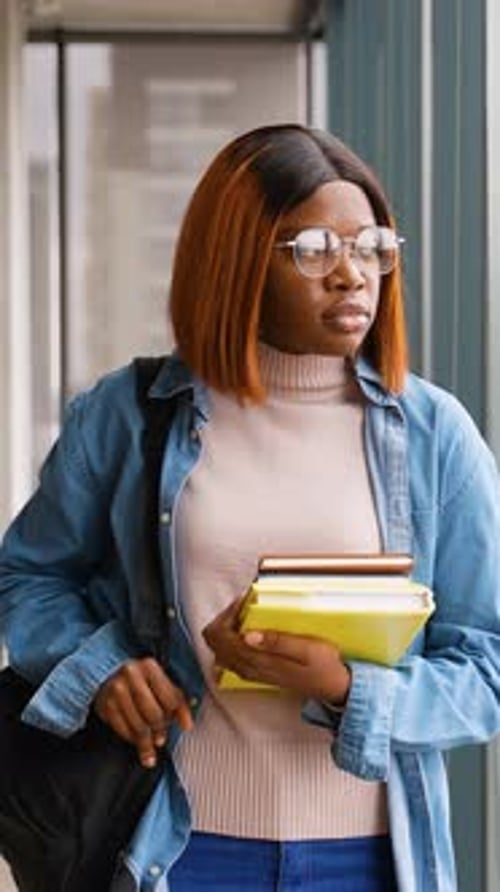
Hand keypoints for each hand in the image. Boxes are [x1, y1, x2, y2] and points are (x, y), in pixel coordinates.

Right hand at [94, 657, 192, 767]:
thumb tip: (187, 724)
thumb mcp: (161, 684)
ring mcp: (116, 690)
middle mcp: (131, 675)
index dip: (179, 714)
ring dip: (146, 741)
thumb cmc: (142, 682)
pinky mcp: (105, 705)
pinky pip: (123, 730)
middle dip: (160, 730)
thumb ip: (177, 700)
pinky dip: (132, 739)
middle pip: (153, 713)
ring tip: (150, 749)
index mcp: (149, 666)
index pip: (170, 697)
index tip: (185, 727)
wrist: (108, 677)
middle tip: (161, 740)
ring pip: (138, 725)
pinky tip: (136, 741)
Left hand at [203, 597, 350, 703]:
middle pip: (213, 641)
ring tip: (247, 613)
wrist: (331, 687)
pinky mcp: (252, 671)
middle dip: (224, 618)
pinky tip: (250, 627)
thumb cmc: (322, 665)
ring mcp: (247, 671)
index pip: (221, 636)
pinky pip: (228, 653)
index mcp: (256, 661)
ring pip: (218, 647)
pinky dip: (232, 636)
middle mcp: (246, 668)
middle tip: (243, 605)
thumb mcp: (306, 649)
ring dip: (227, 626)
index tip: (243, 601)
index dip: (227, 614)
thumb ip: (276, 642)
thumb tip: (246, 635)